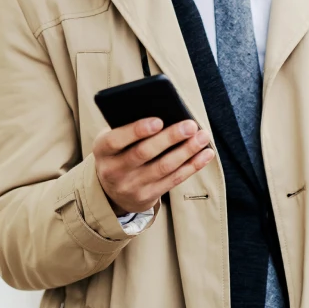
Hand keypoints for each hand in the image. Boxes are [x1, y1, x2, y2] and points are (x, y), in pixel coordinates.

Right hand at [94, 118, 214, 215]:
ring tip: (203, 136)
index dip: (137, 130)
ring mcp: (131, 187)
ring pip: (163, 167)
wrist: (111, 190)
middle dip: (170, 138)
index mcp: (102, 150)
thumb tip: (164, 110)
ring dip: (187, 151)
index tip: (159, 120)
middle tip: (190, 125)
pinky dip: (192, 165)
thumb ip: (130, 126)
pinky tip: (206, 153)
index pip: (116, 140)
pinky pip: (174, 180)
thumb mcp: (114, 139)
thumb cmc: (119, 151)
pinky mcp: (147, 197)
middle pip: (144, 153)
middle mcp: (113, 171)